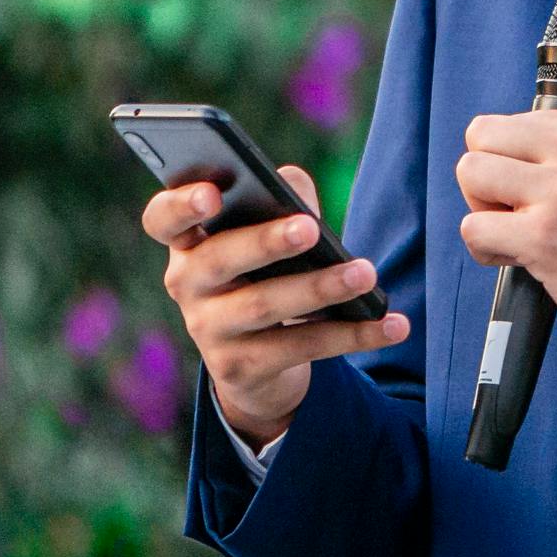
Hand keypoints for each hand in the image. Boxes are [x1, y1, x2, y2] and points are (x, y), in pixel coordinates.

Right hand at [146, 166, 409, 449]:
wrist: (259, 362)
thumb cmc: (265, 274)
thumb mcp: (268, 236)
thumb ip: (280, 201)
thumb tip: (295, 188)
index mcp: (188, 242)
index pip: (163, 219)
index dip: (179, 206)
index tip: (210, 194)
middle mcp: (187, 284)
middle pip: (219, 259)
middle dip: (265, 242)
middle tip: (309, 228)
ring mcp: (209, 329)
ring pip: (263, 306)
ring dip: (319, 288)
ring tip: (365, 274)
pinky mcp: (240, 368)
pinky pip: (301, 348)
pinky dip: (352, 335)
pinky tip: (393, 325)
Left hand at [456, 109, 556, 389]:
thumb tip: (507, 162)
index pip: (514, 122)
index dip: (516, 163)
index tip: (544, 196)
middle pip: (482, 136)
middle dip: (489, 179)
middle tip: (520, 214)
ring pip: (470, 173)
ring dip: (484, 211)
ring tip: (522, 237)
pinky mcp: (545, 236)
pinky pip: (473, 227)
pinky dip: (487, 251)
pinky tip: (525, 263)